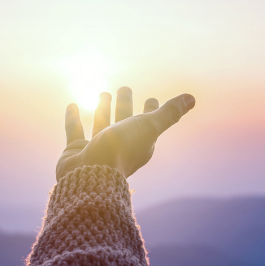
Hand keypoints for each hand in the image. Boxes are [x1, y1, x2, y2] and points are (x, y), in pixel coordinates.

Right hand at [56, 87, 194, 181]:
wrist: (89, 177)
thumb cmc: (121, 151)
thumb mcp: (148, 127)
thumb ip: (168, 113)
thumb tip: (192, 98)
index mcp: (140, 144)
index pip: (148, 123)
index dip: (151, 110)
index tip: (152, 98)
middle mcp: (119, 146)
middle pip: (124, 121)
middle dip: (125, 105)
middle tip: (124, 88)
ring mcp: (97, 149)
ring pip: (101, 124)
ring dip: (103, 109)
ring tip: (103, 92)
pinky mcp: (76, 152)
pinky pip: (75, 131)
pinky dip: (73, 118)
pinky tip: (72, 104)